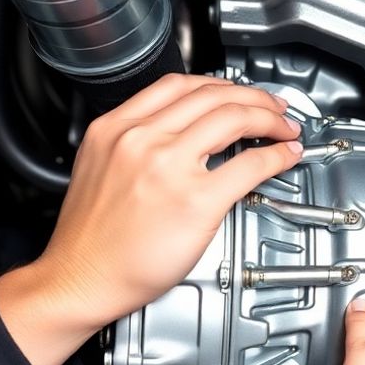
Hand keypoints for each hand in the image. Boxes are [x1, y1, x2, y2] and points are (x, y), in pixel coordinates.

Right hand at [0, 74, 302, 364]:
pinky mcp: (196, 201)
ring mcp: (169, 168)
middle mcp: (141, 139)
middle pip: (213, 95)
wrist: (79, 280)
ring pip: (235, 117)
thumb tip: (179, 133)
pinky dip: (276, 156)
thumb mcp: (98, 166)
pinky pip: (250, 165)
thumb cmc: (89, 239)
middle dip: (254, 96)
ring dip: (270, 117)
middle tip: (274, 106)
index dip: (219, 84)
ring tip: (285, 128)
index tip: (237, 92)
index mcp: (115, 128)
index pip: (179, 84)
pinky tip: (284, 157)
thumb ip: (132, 142)